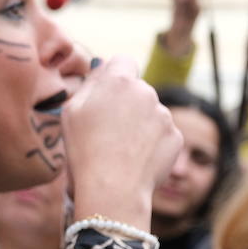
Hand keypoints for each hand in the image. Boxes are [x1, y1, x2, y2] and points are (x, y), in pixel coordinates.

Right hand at [61, 56, 180, 230]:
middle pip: (137, 89)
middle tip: (107, 130)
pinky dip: (151, 144)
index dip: (114, 75)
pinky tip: (135, 160)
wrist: (112, 188)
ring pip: (150, 112)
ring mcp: (164, 115)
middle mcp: (146, 92)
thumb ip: (90, 84)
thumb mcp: (72, 112)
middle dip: (126, 103)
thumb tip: (102, 67)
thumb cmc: (84, 150)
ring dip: (139, 125)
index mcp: (119, 81)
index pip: (123, 61)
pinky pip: (162, 134)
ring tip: (120, 150)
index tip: (106, 93)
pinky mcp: (176, 136)